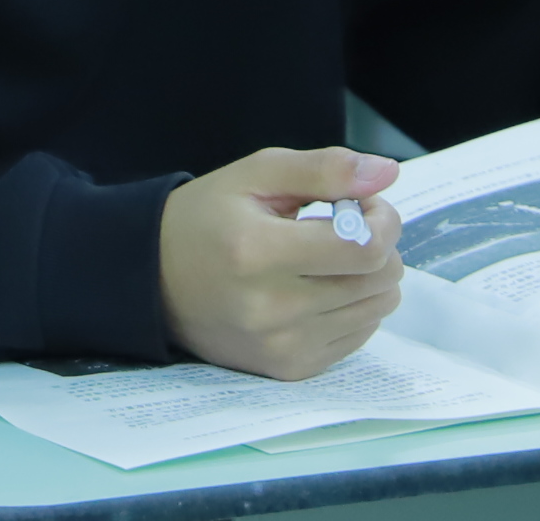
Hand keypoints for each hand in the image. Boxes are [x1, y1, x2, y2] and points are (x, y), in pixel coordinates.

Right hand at [158, 145, 403, 379]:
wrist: (152, 281)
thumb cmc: (204, 219)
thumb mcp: (254, 174)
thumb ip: (323, 170)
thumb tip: (387, 171)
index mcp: (258, 252)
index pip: (365, 248)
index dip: (383, 221)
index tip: (364, 205)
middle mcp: (272, 308)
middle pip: (379, 282)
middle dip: (378, 245)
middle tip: (345, 228)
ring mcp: (283, 346)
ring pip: (376, 310)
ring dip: (367, 277)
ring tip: (328, 258)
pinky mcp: (291, 369)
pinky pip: (358, 336)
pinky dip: (351, 307)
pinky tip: (317, 288)